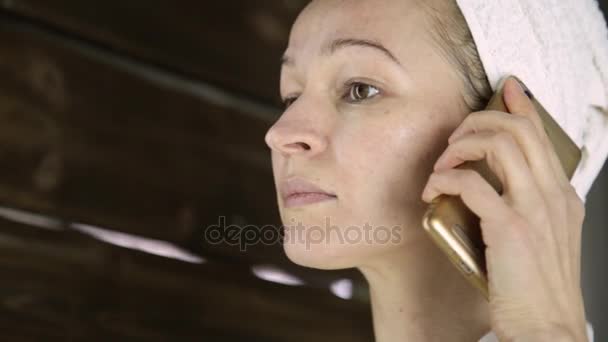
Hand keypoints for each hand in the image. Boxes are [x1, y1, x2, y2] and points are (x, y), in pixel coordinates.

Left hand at [421, 76, 588, 340]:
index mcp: (562, 197)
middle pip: (519, 130)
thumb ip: (527, 210)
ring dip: (460, 146)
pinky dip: (446, 179)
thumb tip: (491, 189)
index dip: (522, 107)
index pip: (542, 136)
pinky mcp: (510, 227)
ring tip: (441, 165)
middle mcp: (553, 195)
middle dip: (479, 123)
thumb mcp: (542, 241)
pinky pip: (472, 183)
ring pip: (499, 145)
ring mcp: (534, 209)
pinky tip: (434, 190)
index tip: (505, 89)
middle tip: (454, 140)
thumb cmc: (535, 289)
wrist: (545, 328)